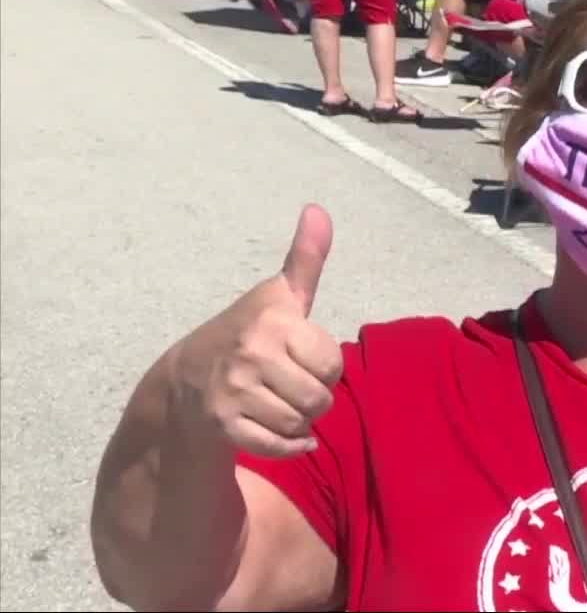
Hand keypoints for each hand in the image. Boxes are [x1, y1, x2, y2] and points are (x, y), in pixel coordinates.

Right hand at [173, 205, 343, 458]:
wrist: (184, 381)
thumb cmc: (248, 334)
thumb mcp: (278, 296)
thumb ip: (305, 259)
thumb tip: (318, 209)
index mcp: (273, 318)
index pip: (333, 363)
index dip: (324, 367)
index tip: (301, 358)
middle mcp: (251, 351)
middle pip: (320, 399)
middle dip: (313, 399)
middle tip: (289, 386)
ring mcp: (234, 390)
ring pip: (301, 424)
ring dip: (299, 422)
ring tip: (278, 404)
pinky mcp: (223, 424)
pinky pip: (279, 446)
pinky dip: (288, 446)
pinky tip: (279, 432)